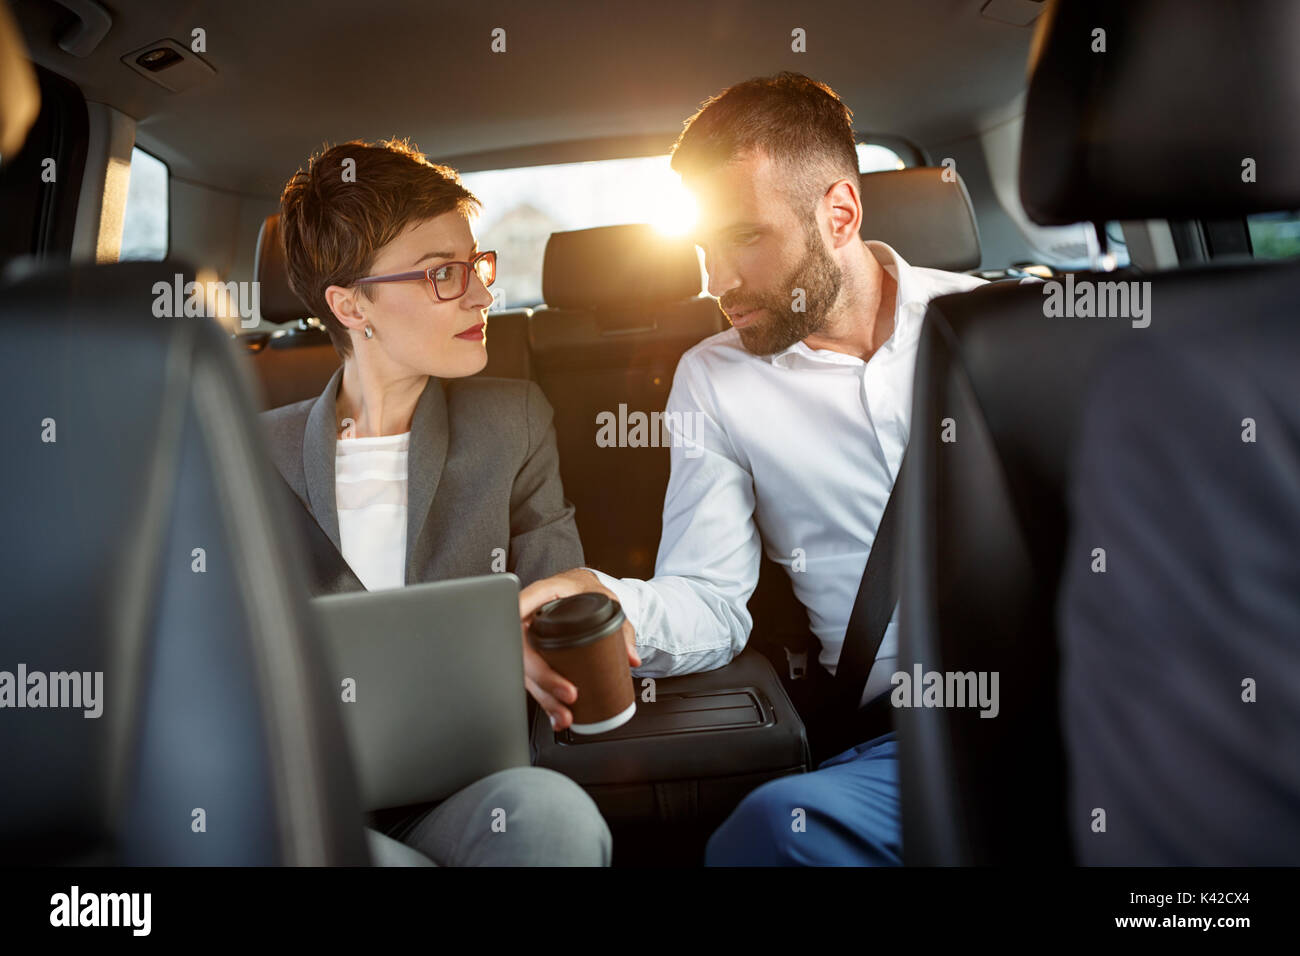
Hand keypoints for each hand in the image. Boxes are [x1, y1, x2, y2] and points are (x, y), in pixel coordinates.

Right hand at [519, 568, 639, 731]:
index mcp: (546, 592)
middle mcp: (531, 615)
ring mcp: (530, 638)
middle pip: (523, 649)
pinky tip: (556, 715)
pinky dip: (545, 700)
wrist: (583, 592)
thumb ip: (622, 629)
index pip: (522, 604)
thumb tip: (631, 658)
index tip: (528, 651)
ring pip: (526, 671)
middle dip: (543, 677)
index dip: (517, 627)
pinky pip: (534, 680)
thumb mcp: (609, 603)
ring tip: (564, 714)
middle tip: (568, 693)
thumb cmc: (588, 591)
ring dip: (544, 696)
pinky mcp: (535, 657)